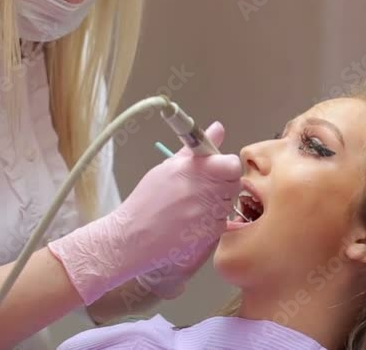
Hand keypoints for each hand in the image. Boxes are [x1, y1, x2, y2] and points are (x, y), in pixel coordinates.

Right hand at [48, 121, 240, 304]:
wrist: (132, 237)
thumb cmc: (147, 200)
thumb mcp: (169, 166)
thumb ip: (197, 148)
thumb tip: (218, 128)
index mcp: (196, 170)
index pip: (232, 165)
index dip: (226, 167)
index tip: (217, 170)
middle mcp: (205, 192)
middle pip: (234, 185)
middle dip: (222, 186)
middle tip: (202, 190)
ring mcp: (209, 216)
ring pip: (228, 206)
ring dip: (217, 205)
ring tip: (191, 208)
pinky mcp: (210, 236)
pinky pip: (221, 225)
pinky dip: (211, 224)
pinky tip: (191, 223)